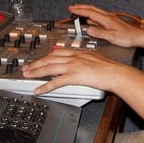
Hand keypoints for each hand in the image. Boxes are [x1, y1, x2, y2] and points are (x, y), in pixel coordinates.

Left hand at [21, 49, 135, 94]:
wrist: (116, 72)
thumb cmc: (110, 68)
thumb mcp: (96, 59)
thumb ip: (86, 61)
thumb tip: (82, 66)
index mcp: (79, 53)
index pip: (58, 52)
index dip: (46, 56)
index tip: (39, 59)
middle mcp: (74, 57)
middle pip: (50, 59)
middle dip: (36, 63)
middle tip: (27, 68)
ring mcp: (73, 66)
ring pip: (49, 67)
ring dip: (36, 72)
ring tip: (27, 76)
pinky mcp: (74, 76)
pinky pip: (56, 81)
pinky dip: (45, 86)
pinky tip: (39, 90)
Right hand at [68, 4, 141, 47]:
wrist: (139, 36)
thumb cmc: (128, 37)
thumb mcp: (112, 37)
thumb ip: (99, 33)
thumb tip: (88, 29)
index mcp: (107, 19)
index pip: (90, 12)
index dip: (80, 10)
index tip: (71, 9)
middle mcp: (108, 17)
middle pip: (92, 9)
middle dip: (81, 7)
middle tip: (72, 7)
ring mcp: (111, 18)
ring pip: (96, 12)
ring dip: (86, 11)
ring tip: (79, 11)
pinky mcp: (113, 21)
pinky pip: (99, 17)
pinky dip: (92, 16)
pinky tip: (91, 20)